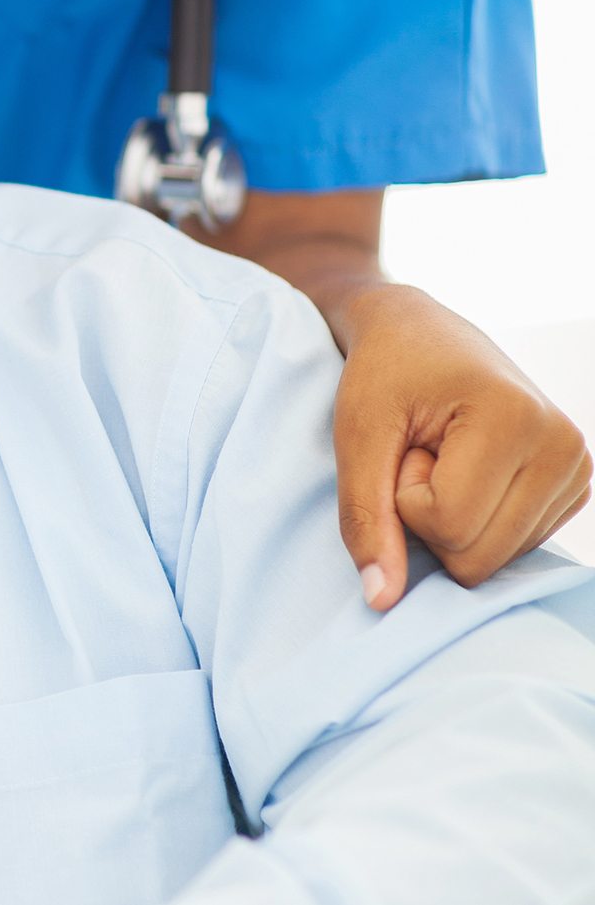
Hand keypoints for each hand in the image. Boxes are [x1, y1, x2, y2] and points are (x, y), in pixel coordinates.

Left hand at [333, 285, 591, 611]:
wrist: (418, 329)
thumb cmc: (383, 372)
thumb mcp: (356, 433)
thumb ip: (364, 516)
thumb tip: (382, 601)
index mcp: (518, 417)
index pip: (449, 524)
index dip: (403, 496)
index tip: (405, 443)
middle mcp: (564, 445)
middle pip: (477, 557)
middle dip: (428, 515)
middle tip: (421, 451)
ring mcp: (577, 469)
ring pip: (493, 562)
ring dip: (450, 517)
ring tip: (443, 455)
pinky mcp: (572, 488)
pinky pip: (509, 550)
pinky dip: (475, 520)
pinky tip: (468, 469)